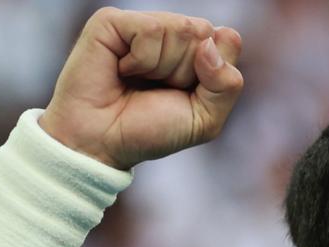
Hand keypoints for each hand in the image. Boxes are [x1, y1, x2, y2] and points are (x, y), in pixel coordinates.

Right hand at [39, 8, 243, 169]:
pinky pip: (152, 29)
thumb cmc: (149, 131)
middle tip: (156, 90)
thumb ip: (227, 84)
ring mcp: (141, 24)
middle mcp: (169, 32)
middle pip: (205, 32)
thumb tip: (210, 41)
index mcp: (194, 50)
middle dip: (186, 72)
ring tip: (137, 80)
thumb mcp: (204, 120)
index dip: (212, 75)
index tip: (184, 95)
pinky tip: (121, 69)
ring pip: (182, 28)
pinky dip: (142, 59)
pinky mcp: (113, 21)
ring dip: (163, 68)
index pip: (227, 40)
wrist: (101, 144)